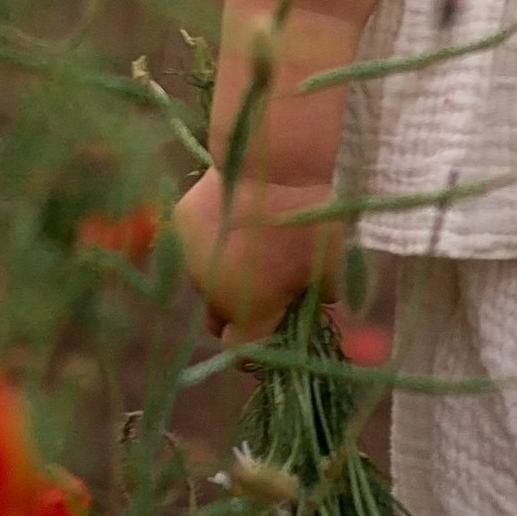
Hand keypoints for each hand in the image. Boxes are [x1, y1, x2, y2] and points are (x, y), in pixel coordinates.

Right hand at [172, 167, 332, 333]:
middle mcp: (211, 293)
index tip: (278, 326)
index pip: (241, 351)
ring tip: (255, 238)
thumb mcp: (335, 268)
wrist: (275, 164)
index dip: (260, 343)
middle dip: (243, 306)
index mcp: (248, 313)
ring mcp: (192, 256)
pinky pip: (200, 240)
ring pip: (208, 275)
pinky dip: (215, 234)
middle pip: (222, 314)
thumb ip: (323, 299)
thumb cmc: (312, 223)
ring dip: (227, 268)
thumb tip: (321, 303)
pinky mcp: (181, 222)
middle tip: (271, 282)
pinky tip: (238, 211)